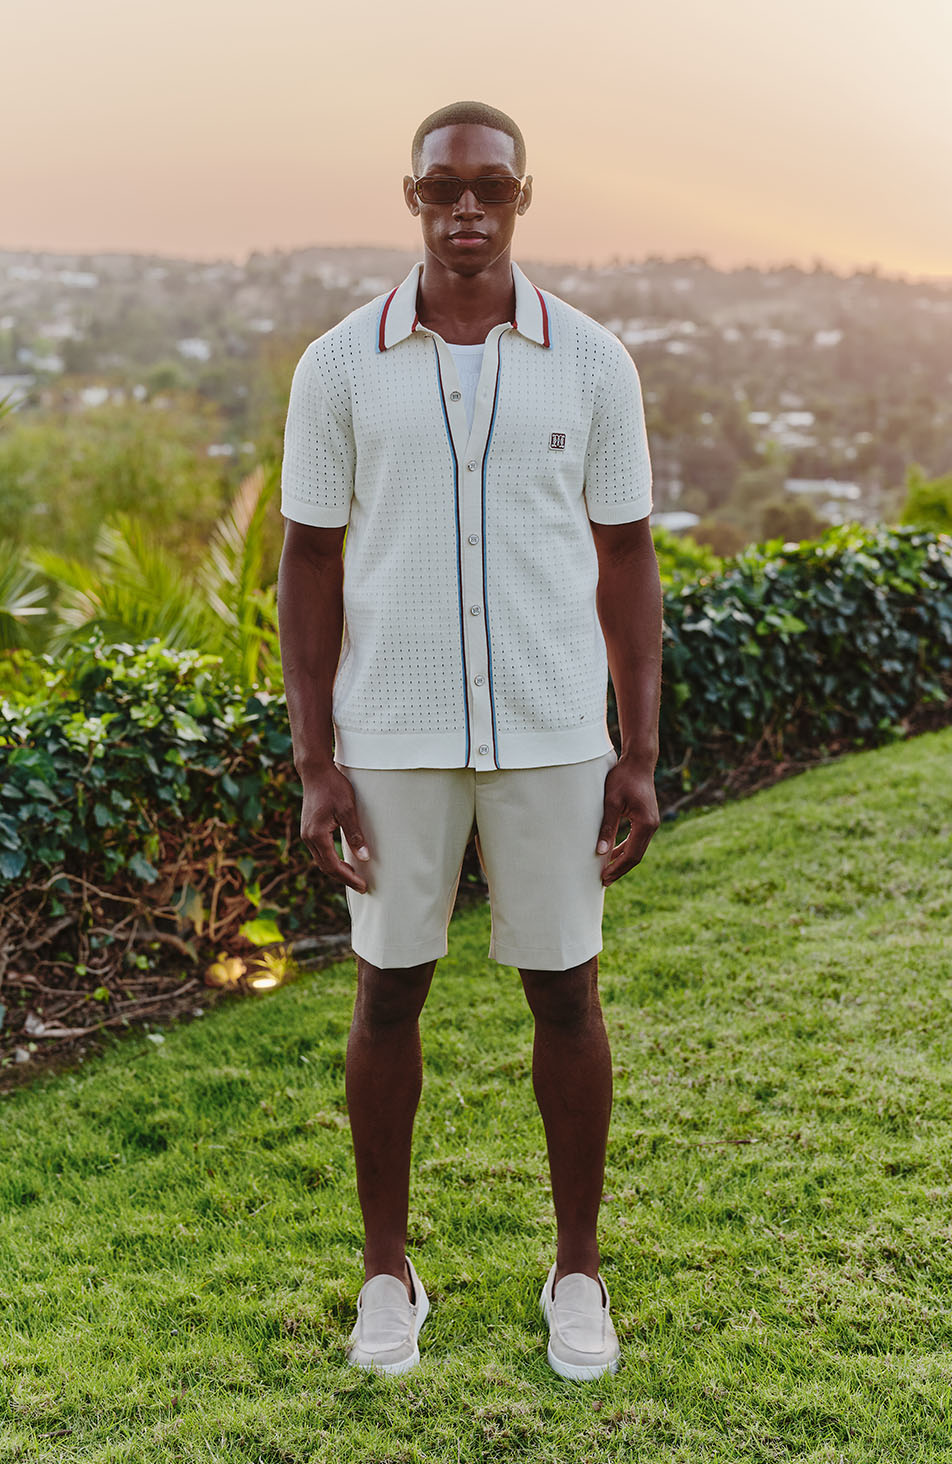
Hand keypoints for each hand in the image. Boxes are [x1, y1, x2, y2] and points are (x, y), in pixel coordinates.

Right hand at [299, 764, 370, 893]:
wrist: (315, 771)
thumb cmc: (333, 787)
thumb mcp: (348, 810)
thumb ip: (355, 834)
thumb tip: (365, 858)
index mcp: (317, 835)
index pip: (333, 866)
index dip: (349, 878)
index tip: (363, 886)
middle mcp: (308, 837)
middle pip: (325, 866)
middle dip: (344, 877)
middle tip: (362, 886)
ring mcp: (306, 833)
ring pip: (321, 860)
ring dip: (337, 870)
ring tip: (354, 875)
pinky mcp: (308, 829)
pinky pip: (319, 851)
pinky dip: (331, 859)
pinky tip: (343, 860)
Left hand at [596, 755, 659, 885]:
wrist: (638, 762)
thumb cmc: (623, 778)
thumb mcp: (611, 802)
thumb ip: (607, 827)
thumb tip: (600, 851)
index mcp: (645, 824)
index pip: (632, 854)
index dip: (617, 868)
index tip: (604, 877)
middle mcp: (652, 826)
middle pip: (636, 856)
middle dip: (620, 869)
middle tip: (603, 880)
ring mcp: (651, 823)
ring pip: (637, 849)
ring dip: (622, 860)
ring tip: (606, 871)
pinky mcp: (647, 820)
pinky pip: (637, 840)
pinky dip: (625, 849)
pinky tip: (613, 853)